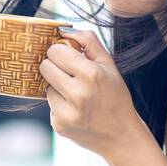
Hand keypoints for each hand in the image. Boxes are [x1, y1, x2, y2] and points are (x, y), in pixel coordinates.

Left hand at [40, 28, 143, 160]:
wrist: (121, 135)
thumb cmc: (115, 96)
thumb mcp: (109, 65)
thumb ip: (88, 42)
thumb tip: (62, 29)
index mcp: (91, 74)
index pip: (55, 51)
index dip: (59, 51)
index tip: (67, 56)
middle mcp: (78, 94)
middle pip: (45, 67)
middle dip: (54, 66)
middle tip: (68, 73)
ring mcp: (67, 112)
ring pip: (46, 87)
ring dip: (57, 87)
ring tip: (77, 95)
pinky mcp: (59, 125)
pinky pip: (50, 106)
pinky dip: (59, 105)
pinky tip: (76, 110)